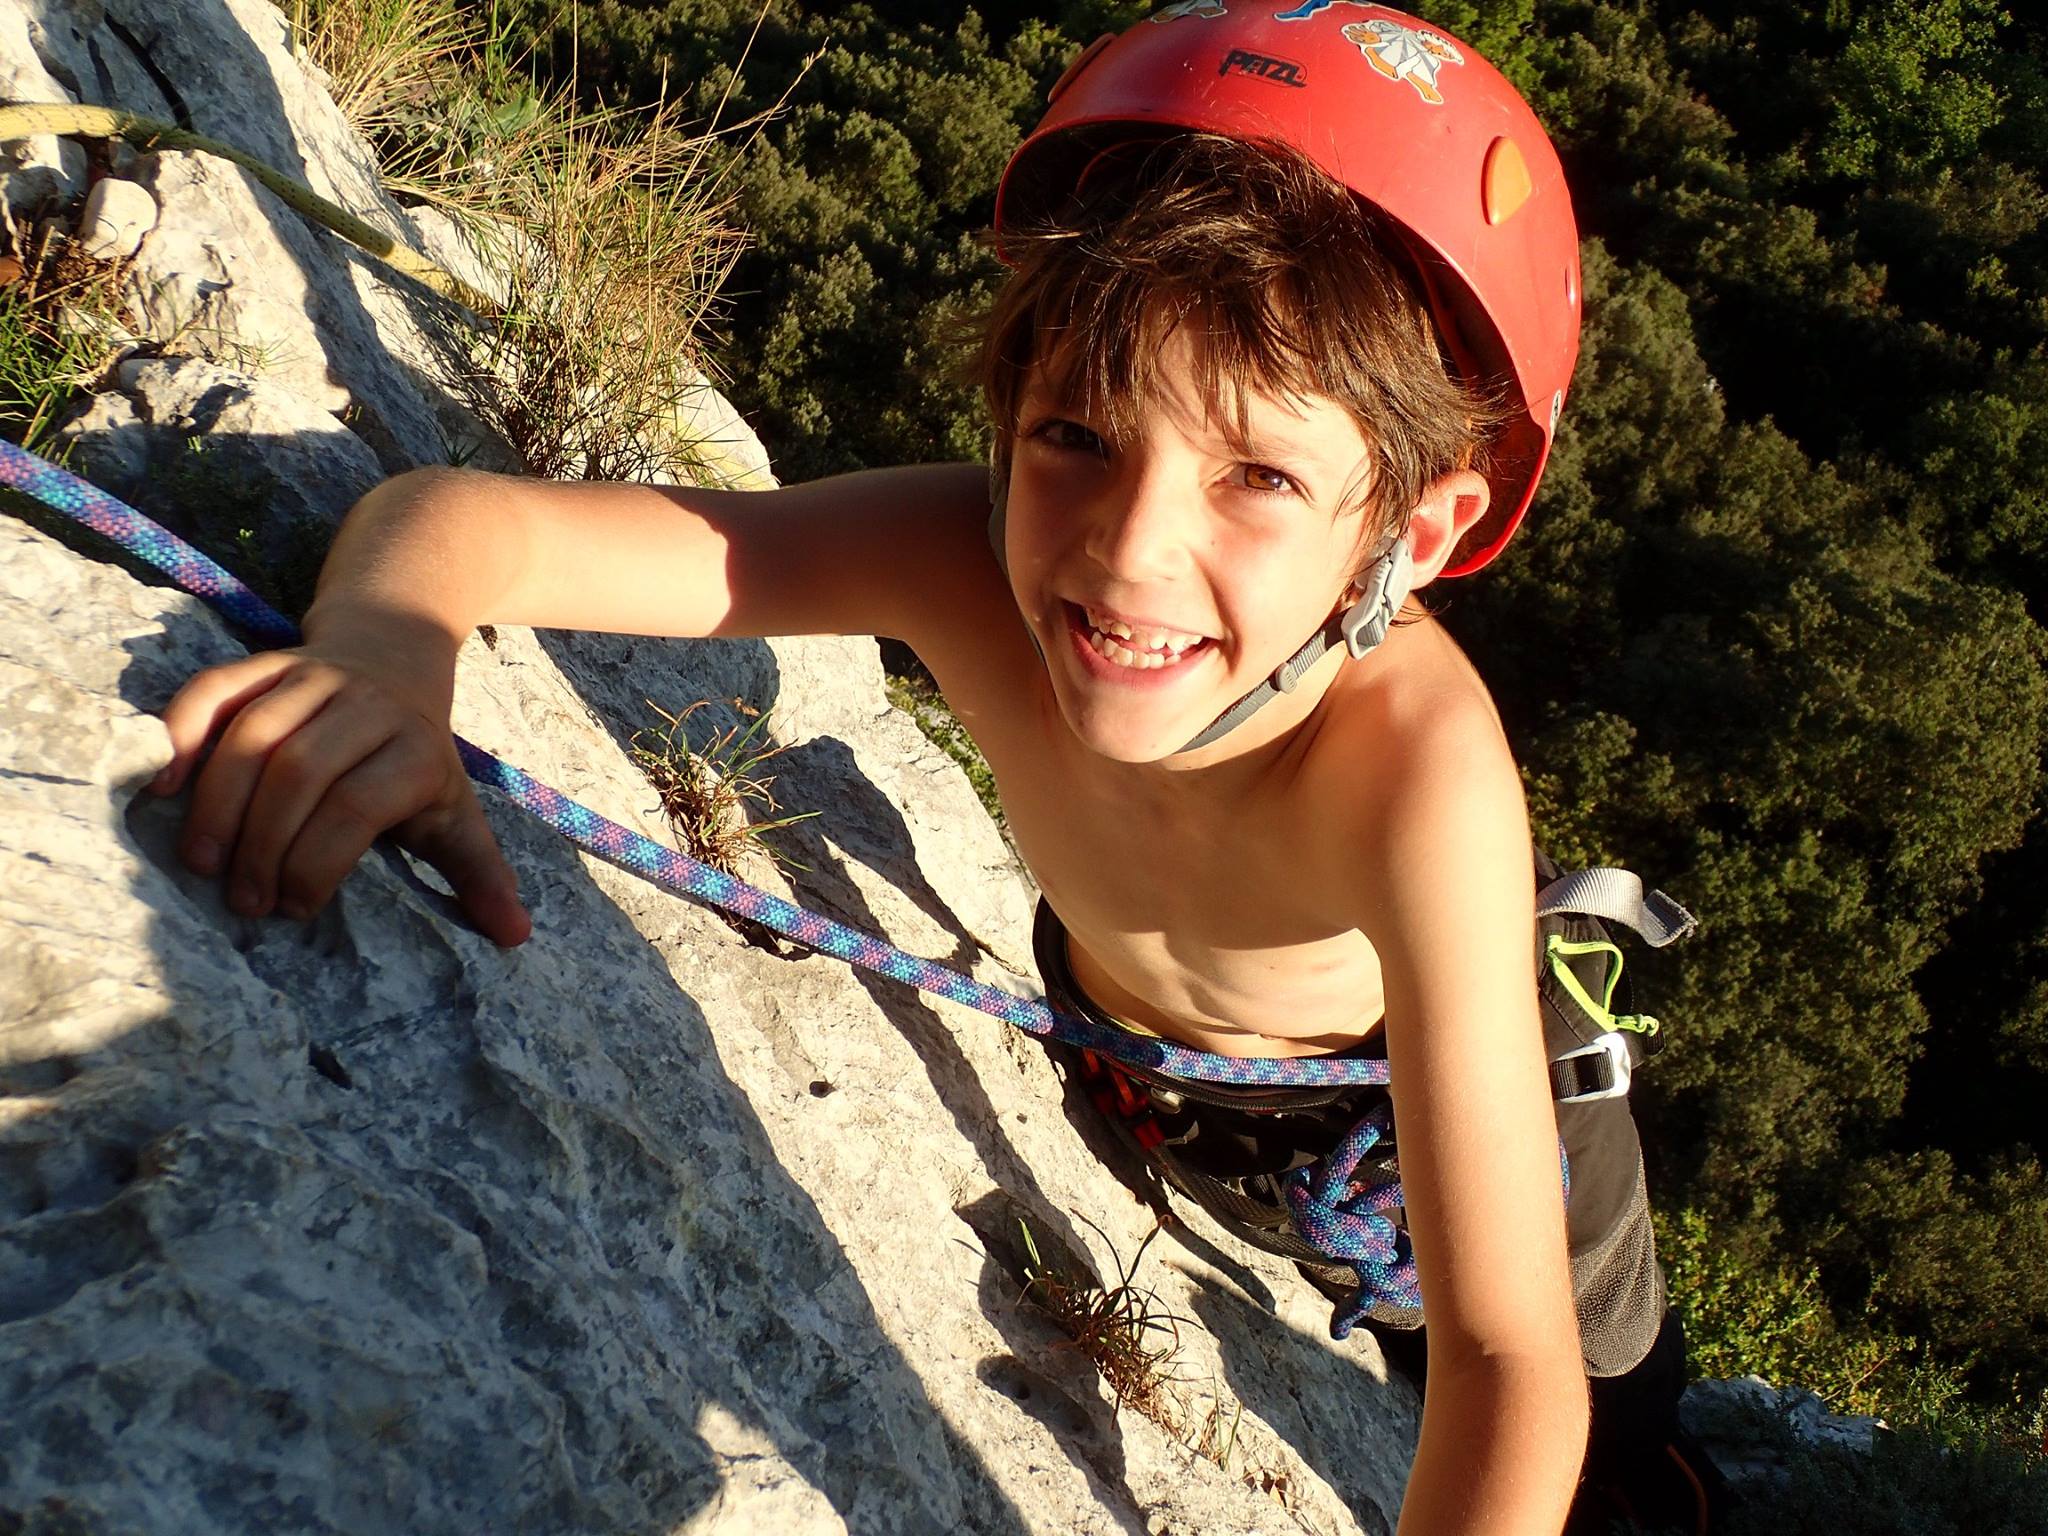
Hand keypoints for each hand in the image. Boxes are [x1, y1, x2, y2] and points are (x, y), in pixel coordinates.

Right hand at [151, 635, 531, 946]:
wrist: (395, 652)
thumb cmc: (417, 755)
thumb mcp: (456, 810)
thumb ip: (479, 873)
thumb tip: (517, 937)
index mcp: (417, 751)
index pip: (358, 807)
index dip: (318, 861)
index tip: (294, 909)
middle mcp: (366, 706)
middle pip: (299, 773)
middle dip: (263, 844)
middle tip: (241, 899)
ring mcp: (311, 676)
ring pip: (251, 734)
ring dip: (218, 803)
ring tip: (201, 861)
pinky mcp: (265, 660)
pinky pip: (215, 689)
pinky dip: (184, 733)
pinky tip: (165, 786)